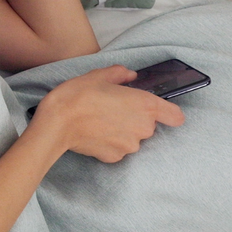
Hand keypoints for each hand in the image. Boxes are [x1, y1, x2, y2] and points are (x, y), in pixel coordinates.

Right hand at [31, 65, 185, 162]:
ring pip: (132, 137)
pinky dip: (109, 142)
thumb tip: (129, 75)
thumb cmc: (77, 96)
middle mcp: (143, 128)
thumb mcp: (97, 76)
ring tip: (99, 121)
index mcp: (145, 105)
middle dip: (134, 118)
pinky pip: (118, 148)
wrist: (56, 124)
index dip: (167, 112)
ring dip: (122, 131)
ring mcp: (130, 145)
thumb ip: (119, 73)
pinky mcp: (115, 157)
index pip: (175, 116)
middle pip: (149, 125)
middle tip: (112, 109)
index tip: (156, 109)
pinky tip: (94, 133)